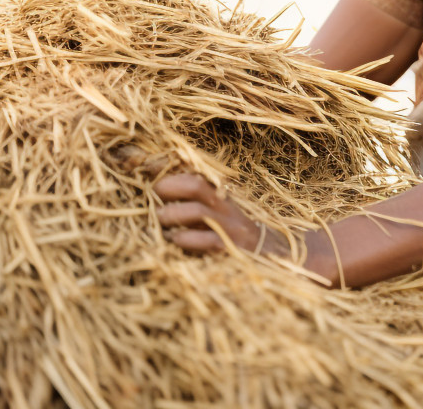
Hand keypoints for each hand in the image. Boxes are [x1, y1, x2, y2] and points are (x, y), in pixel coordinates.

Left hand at [154, 173, 287, 256]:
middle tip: (153, 193)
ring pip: (201, 211)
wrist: (275, 254)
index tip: (147, 169)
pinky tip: (177, 240)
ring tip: (159, 219)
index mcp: (220, 195)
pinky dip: (189, 239)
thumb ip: (195, 206)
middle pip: (197, 186)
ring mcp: (231, 226)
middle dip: (171, 186)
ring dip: (174, 214)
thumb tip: (159, 201)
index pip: (195, 176)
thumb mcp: (219, 215)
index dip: (171, 171)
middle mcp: (226, 206)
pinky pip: (210, 240)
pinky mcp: (234, 247)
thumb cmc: (236, 235)